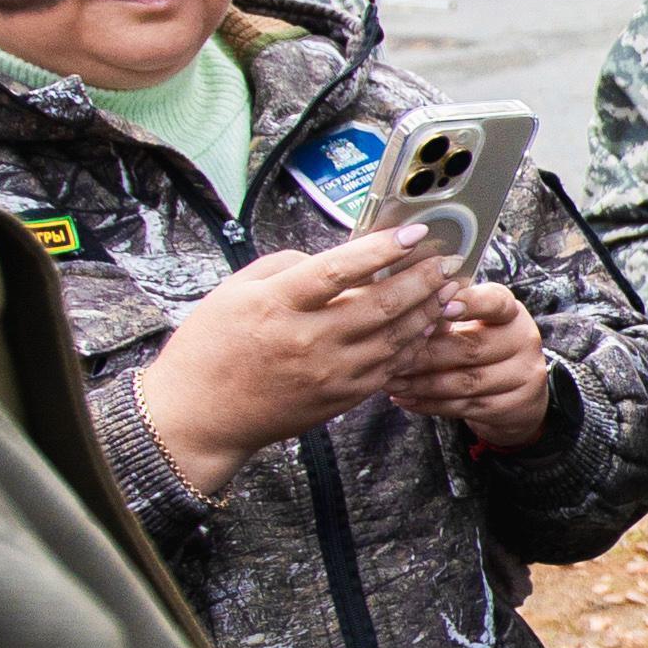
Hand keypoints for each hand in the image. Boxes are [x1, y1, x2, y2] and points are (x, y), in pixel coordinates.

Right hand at [135, 230, 451, 495]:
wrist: (200, 415)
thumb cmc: (211, 346)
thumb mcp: (235, 290)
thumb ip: (286, 267)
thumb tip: (336, 260)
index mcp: (277, 305)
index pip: (340, 269)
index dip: (382, 249)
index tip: (414, 232)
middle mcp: (307, 340)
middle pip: (380, 305)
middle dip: (421, 279)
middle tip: (445, 260)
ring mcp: (327, 374)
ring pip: (394, 339)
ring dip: (427, 311)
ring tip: (447, 289)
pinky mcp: (339, 399)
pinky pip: (388, 368)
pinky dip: (413, 345)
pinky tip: (427, 327)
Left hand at [387, 277, 555, 447]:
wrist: (517, 390)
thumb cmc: (481, 343)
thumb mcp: (472, 321)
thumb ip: (445, 314)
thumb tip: (401, 307)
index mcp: (511, 311)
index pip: (495, 302)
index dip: (468, 304)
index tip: (439, 306)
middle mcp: (524, 340)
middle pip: (472, 348)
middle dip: (426, 354)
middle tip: (392, 356)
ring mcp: (523, 375)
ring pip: (466, 382)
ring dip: (423, 384)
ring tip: (391, 381)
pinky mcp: (514, 406)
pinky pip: (466, 407)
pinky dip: (430, 404)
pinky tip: (405, 398)